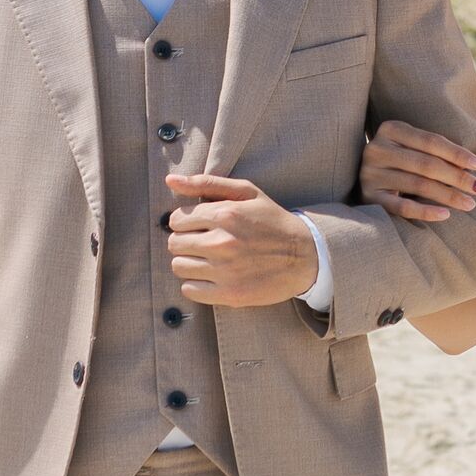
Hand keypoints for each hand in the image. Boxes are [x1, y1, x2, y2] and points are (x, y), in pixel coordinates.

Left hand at [165, 175, 321, 304]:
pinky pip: (190, 290)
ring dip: (189, 262)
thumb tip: (170, 180)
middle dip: (185, 241)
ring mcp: (225, 271)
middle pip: (174, 244)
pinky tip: (211, 276)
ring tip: (207, 259)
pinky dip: (195, 284)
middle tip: (203, 242)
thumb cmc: (272, 221)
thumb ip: (206, 183)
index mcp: (224, 214)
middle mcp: (222, 243)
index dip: (185, 222)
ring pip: (179, 267)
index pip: (176, 220)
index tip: (199, 226)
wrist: (305, 256)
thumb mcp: (246, 192)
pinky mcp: (230, 294)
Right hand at [360, 119, 475, 221]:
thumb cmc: (400, 162)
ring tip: (470, 204)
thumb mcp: (413, 148)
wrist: (365, 181)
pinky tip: (446, 215)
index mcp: (390, 129)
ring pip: (418, 185)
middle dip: (457, 177)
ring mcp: (370, 174)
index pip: (430, 141)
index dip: (456, 153)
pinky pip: (402, 207)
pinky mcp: (369, 198)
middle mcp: (377, 149)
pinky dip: (426, 211)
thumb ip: (436, 152)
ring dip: (448, 196)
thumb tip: (472, 167)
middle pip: (426, 164)